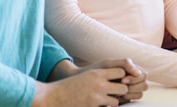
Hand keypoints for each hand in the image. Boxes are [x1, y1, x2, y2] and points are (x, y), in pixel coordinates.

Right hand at [32, 58, 146, 106]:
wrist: (53, 97)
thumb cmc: (70, 87)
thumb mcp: (87, 76)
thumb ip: (101, 76)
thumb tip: (118, 77)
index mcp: (97, 73)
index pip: (121, 71)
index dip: (121, 77)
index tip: (117, 81)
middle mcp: (99, 83)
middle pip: (124, 87)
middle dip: (120, 92)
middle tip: (114, 94)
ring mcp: (96, 97)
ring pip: (117, 101)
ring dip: (112, 102)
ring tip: (105, 102)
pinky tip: (98, 106)